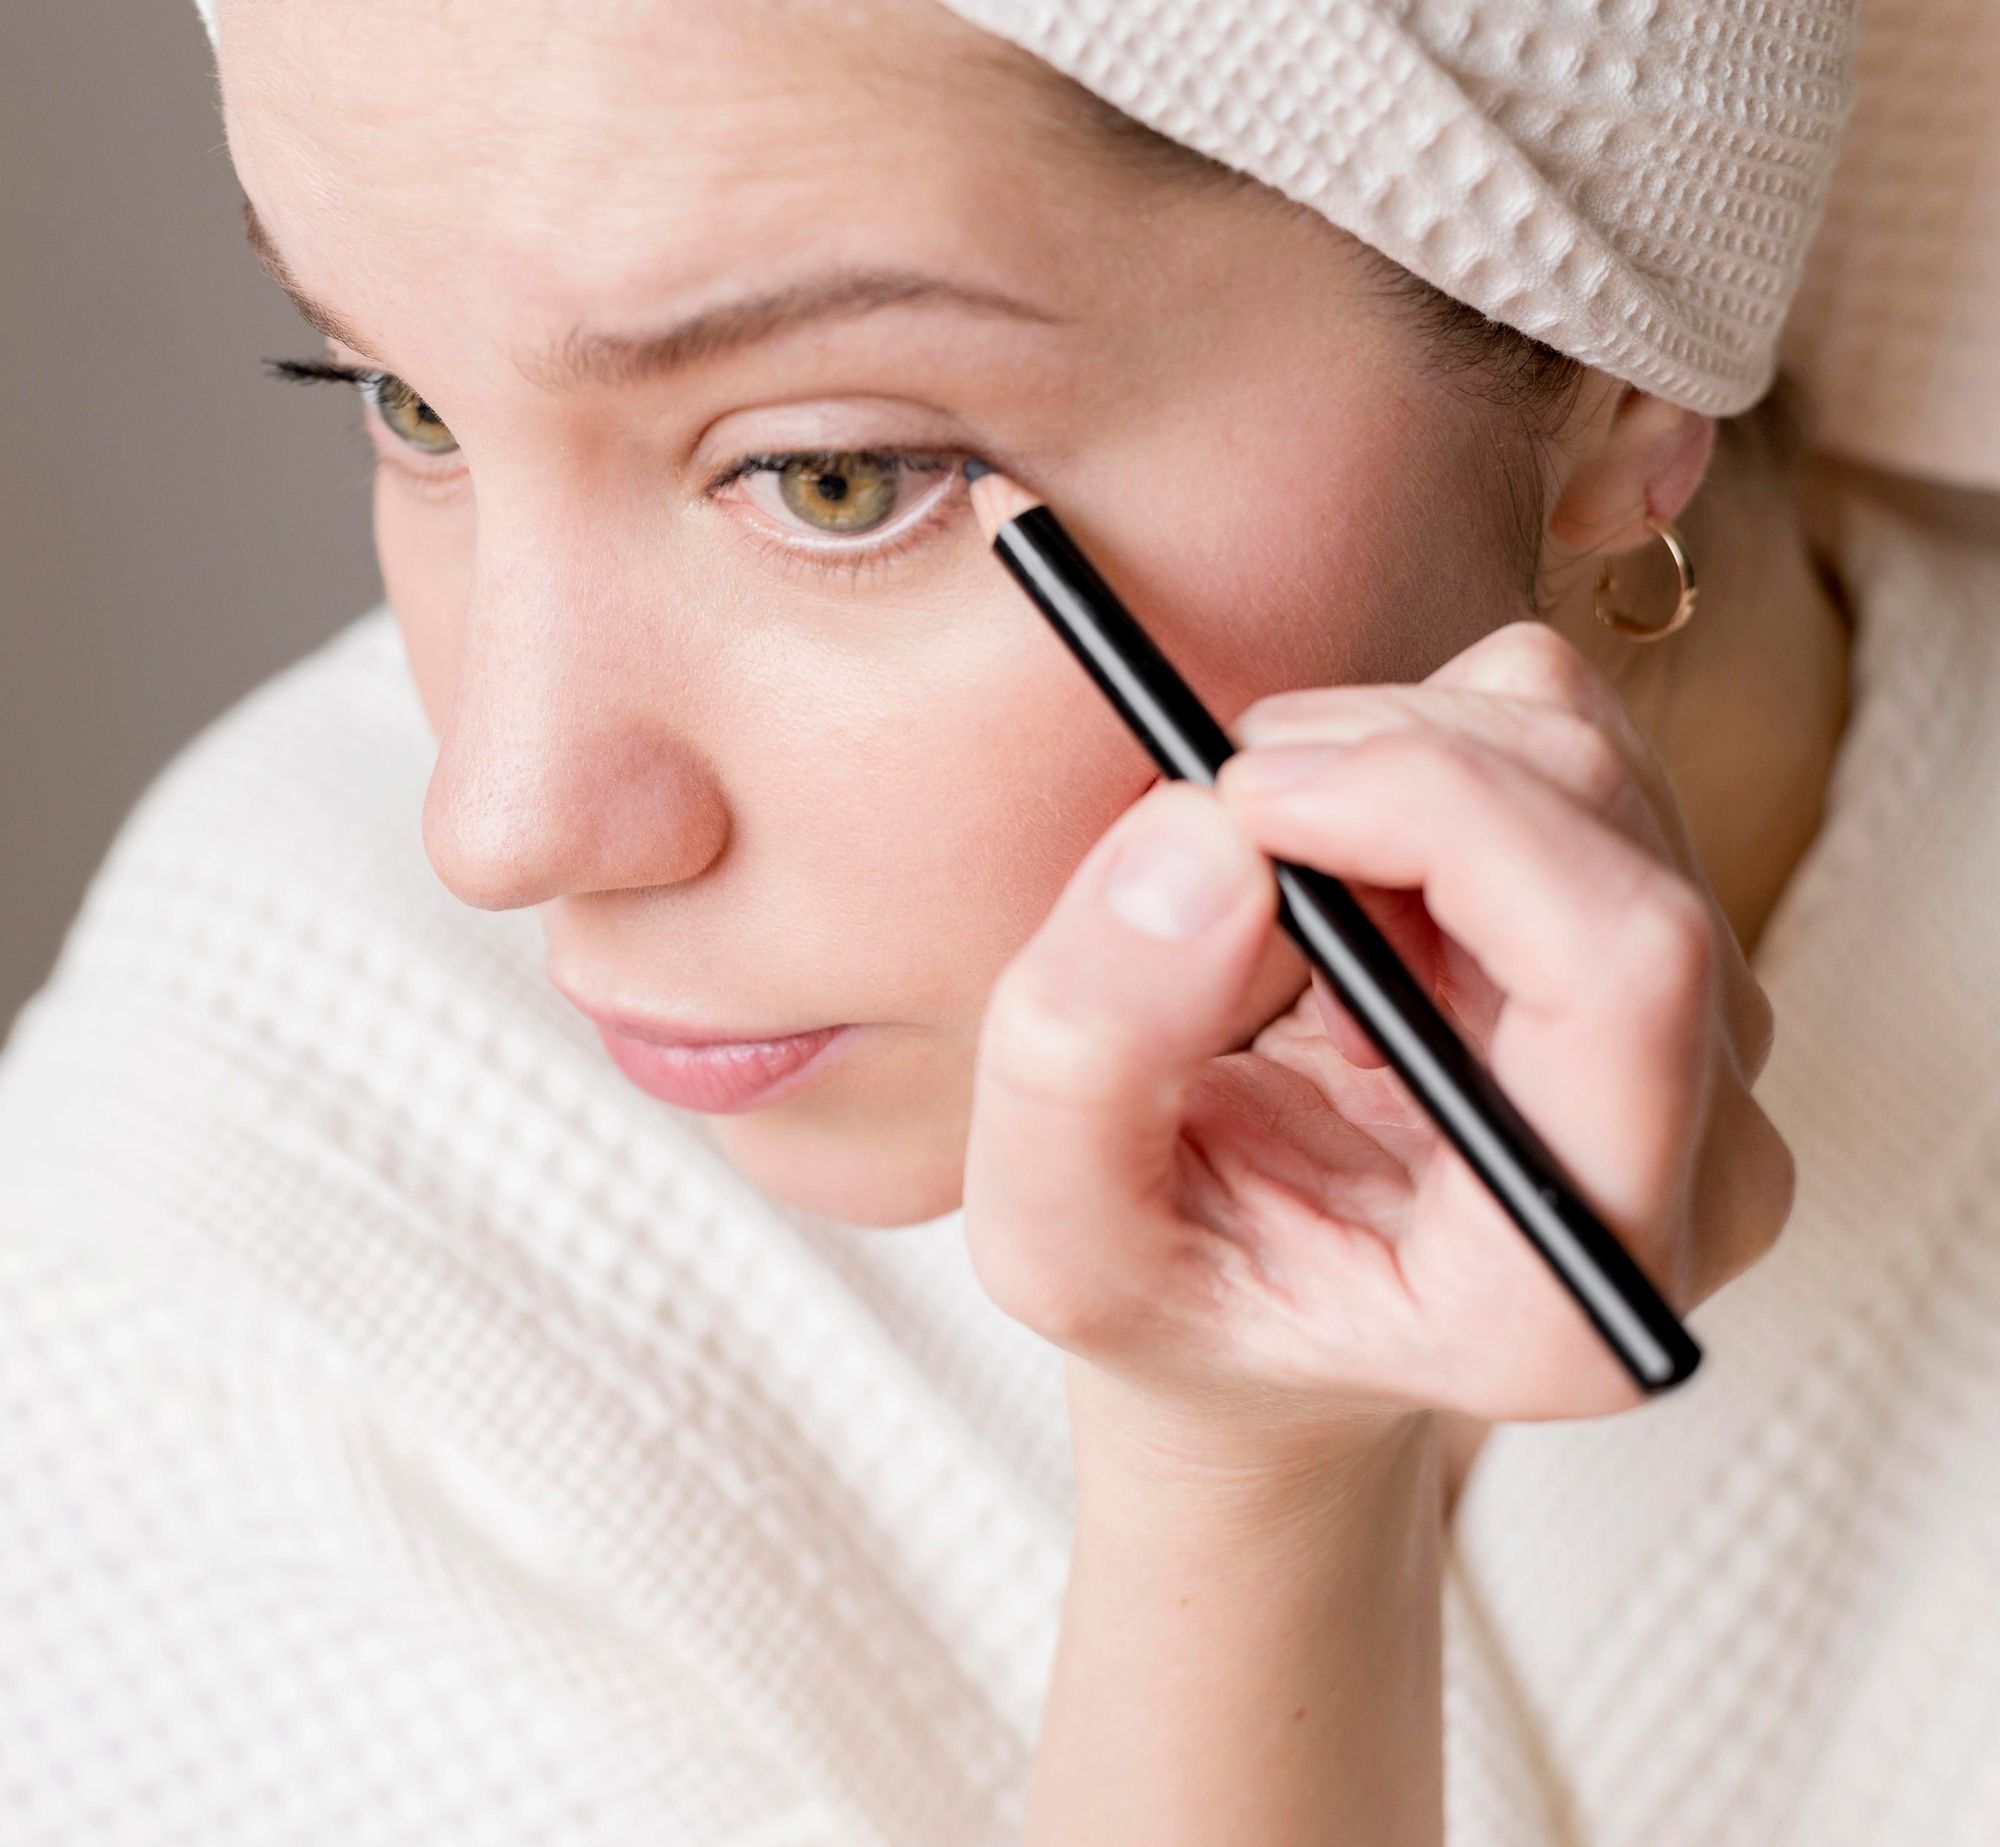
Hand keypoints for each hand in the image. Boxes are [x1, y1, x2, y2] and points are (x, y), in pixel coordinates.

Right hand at [962, 620, 1793, 1455]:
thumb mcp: (1062, 1233)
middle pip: (1598, 822)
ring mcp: (1706, 1044)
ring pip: (1579, 755)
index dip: (1440, 815)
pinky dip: (1420, 753)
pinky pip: (1563, 744)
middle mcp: (1697, 1163)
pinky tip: (1347, 884)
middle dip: (1374, 760)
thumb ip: (1088, 1056)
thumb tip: (1205, 842)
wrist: (1271, 1312)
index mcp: (1572, 1279)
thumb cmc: (1179, 1299)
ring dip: (1383, 757)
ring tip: (1270, 892)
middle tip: (1214, 821)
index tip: (1243, 798)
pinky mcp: (1668, 948)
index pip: (1621, 969)